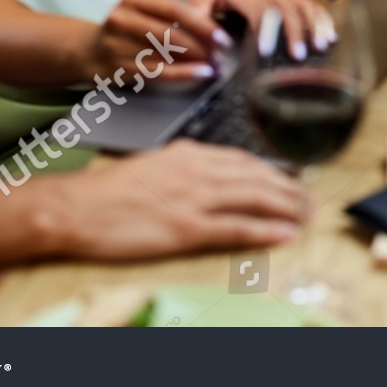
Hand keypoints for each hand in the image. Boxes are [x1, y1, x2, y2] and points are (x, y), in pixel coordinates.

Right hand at [62, 139, 311, 257]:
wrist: (76, 208)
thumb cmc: (106, 192)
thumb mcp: (152, 165)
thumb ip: (184, 167)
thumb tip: (210, 175)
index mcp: (188, 152)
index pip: (243, 159)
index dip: (272, 171)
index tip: (290, 179)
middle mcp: (197, 170)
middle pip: (257, 176)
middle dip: (289, 188)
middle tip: (310, 199)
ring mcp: (194, 198)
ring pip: (256, 198)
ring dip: (287, 207)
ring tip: (307, 215)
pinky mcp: (186, 228)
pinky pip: (237, 227)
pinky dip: (266, 230)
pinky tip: (284, 234)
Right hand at [88, 0, 224, 86]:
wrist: (89, 51)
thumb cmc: (128, 21)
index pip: (172, 9)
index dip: (200, 23)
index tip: (223, 35)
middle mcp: (123, 20)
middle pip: (170, 33)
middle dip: (200, 44)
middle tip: (221, 52)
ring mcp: (119, 46)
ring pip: (164, 54)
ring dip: (195, 60)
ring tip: (216, 64)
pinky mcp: (120, 68)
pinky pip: (157, 72)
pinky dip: (182, 74)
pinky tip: (201, 74)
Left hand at [188, 0, 332, 60]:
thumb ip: (199, 8)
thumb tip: (196, 29)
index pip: (258, 12)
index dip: (263, 30)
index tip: (266, 50)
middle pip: (286, 13)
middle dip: (294, 34)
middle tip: (298, 57)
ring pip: (305, 9)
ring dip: (314, 27)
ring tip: (322, 46)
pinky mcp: (299, 0)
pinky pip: (315, 8)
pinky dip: (325, 21)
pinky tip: (332, 37)